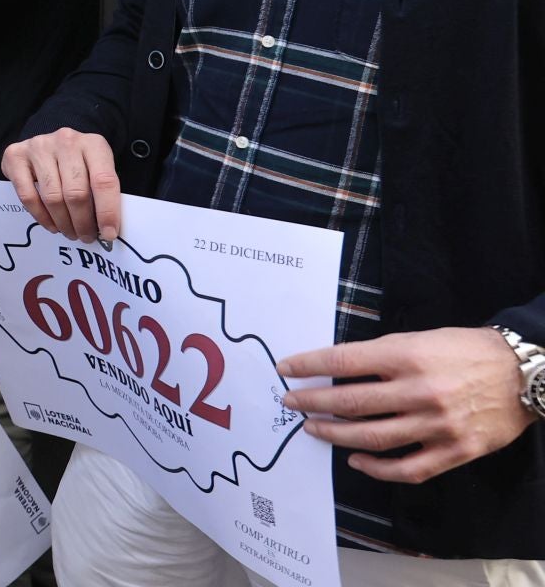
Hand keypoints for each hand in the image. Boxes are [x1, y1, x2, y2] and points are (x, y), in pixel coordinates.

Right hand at [1, 128, 121, 243]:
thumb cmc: (77, 162)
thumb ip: (104, 192)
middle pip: (76, 192)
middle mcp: (65, 141)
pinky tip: (52, 225)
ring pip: (52, 197)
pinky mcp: (16, 157)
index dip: (107, 211)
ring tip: (70, 232)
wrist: (49, 143)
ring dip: (63, 223)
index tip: (108, 233)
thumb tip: (108, 228)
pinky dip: (41, 217)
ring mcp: (39, 147)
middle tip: (86, 237)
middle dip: (83, 222)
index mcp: (93, 144)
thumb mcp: (97, 168)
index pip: (104, 181)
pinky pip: (28, 196)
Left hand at [278, 327, 535, 482]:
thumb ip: (381, 356)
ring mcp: (437, 424)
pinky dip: (377, 468)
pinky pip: (408, 469)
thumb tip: (337, 369)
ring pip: (372, 437)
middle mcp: (418, 390)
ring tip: (314, 429)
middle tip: (291, 403)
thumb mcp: (418, 339)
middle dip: (313, 402)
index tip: (286, 370)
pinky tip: (357, 460)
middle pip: (350, 402)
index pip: (342, 361)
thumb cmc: (465, 349)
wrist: (522, 373)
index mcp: (406, 355)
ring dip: (335, 434)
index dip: (308, 366)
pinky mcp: (456, 451)